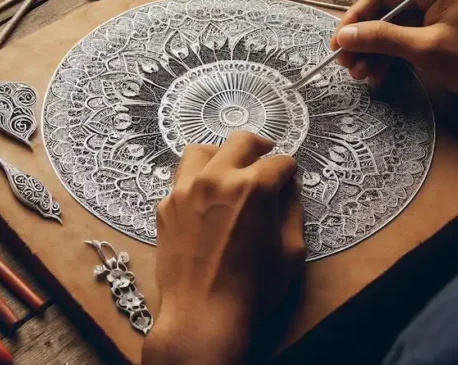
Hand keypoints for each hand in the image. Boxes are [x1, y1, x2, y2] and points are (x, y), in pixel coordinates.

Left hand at [142, 132, 303, 364]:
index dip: (289, 171)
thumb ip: (292, 210)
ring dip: (221, 155)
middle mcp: (216, 179)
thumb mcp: (291, 251)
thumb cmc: (253, 290)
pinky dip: (197, 181)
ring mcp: (185, 190)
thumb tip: (288, 187)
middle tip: (265, 159)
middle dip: (259, 148)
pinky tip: (205, 200)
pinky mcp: (165, 206)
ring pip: (201, 151)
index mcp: (253, 187)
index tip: (289, 178)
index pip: (279, 162)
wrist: (202, 316)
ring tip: (229, 171)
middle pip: (240, 141)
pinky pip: (181, 179)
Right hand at [332, 0, 457, 110]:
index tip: (338, 43)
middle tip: (346, 64)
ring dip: (375, 50)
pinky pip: (408, 38)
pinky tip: (380, 75)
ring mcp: (440, 11)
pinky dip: (392, 56)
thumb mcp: (426, 50)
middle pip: (385, 9)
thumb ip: (383, 38)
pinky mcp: (442, 30)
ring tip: (361, 75)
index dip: (354, 17)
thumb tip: (346, 35)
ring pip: (393, 26)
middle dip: (363, 38)